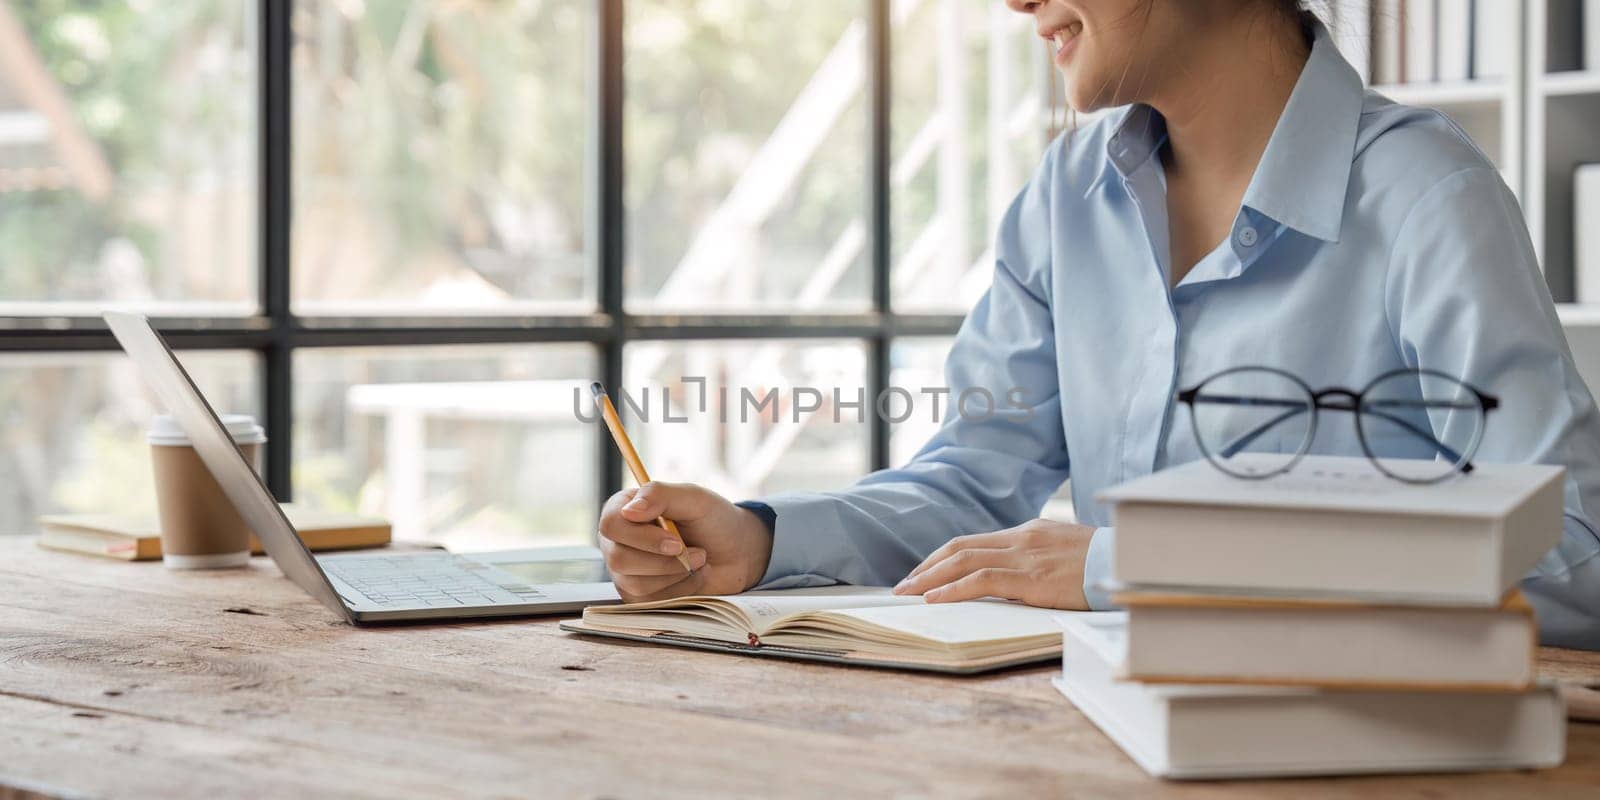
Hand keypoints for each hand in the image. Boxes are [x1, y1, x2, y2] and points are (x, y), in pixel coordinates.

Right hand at [597, 482, 773, 601]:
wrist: (735, 552)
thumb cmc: (713, 520)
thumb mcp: (694, 498)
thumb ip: (660, 495)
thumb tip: (629, 510)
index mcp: (624, 509)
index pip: (612, 525)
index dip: (642, 538)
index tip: (676, 541)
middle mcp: (618, 540)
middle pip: (619, 559)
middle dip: (664, 561)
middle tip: (697, 552)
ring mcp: (626, 570)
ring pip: (635, 583)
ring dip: (675, 574)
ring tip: (699, 560)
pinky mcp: (639, 595)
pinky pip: (650, 601)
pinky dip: (680, 590)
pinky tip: (693, 576)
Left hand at [891, 519, 1093, 608]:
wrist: (1132, 564)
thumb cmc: (1105, 566)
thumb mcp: (1066, 554)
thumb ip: (1039, 559)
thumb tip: (1018, 577)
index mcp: (1028, 532)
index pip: (973, 542)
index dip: (942, 557)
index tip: (923, 573)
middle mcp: (1021, 538)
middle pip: (960, 547)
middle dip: (927, 567)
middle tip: (903, 585)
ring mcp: (1025, 556)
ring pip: (963, 561)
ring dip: (930, 578)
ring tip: (907, 593)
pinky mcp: (1032, 578)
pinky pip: (982, 580)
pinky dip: (953, 589)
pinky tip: (934, 599)